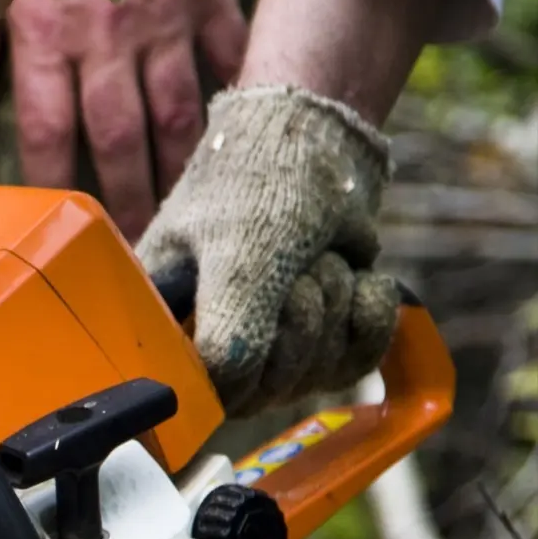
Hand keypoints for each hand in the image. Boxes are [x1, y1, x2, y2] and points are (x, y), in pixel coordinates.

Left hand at [0, 0, 246, 239]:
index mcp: (46, 36)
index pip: (46, 131)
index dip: (52, 184)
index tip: (60, 229)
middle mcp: (107, 36)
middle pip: (118, 138)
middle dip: (127, 202)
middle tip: (137, 254)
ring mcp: (164, 18)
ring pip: (178, 112)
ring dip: (182, 172)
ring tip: (188, 221)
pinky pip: (230, 57)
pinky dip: (238, 100)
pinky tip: (245, 143)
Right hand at [137, 85, 397, 415]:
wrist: (316, 143)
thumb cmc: (257, 187)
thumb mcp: (243, 254)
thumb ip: (229, 331)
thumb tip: (226, 390)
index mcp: (168, 330)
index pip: (205, 395)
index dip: (243, 362)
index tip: (255, 298)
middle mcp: (211, 352)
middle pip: (269, 388)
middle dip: (302, 314)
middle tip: (294, 260)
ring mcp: (269, 354)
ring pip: (317, 374)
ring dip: (337, 302)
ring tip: (319, 255)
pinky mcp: (320, 346)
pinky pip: (358, 362)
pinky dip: (370, 311)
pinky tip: (360, 275)